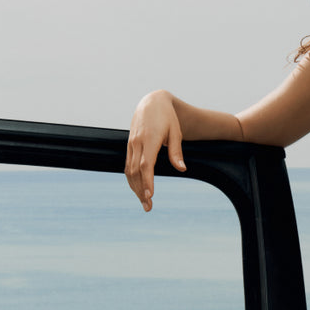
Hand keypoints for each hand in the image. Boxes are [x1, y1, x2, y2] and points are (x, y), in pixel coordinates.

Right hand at [125, 90, 185, 211]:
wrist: (151, 102)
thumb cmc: (167, 117)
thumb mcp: (176, 132)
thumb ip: (176, 151)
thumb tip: (182, 169)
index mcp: (149, 139)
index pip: (145, 165)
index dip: (147, 181)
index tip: (150, 195)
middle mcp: (137, 143)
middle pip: (135, 172)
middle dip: (141, 191)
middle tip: (149, 207)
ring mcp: (131, 144)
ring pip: (129, 171)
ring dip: (135, 188)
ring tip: (145, 202)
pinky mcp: (129, 146)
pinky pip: (127, 165)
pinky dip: (132, 179)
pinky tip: (138, 189)